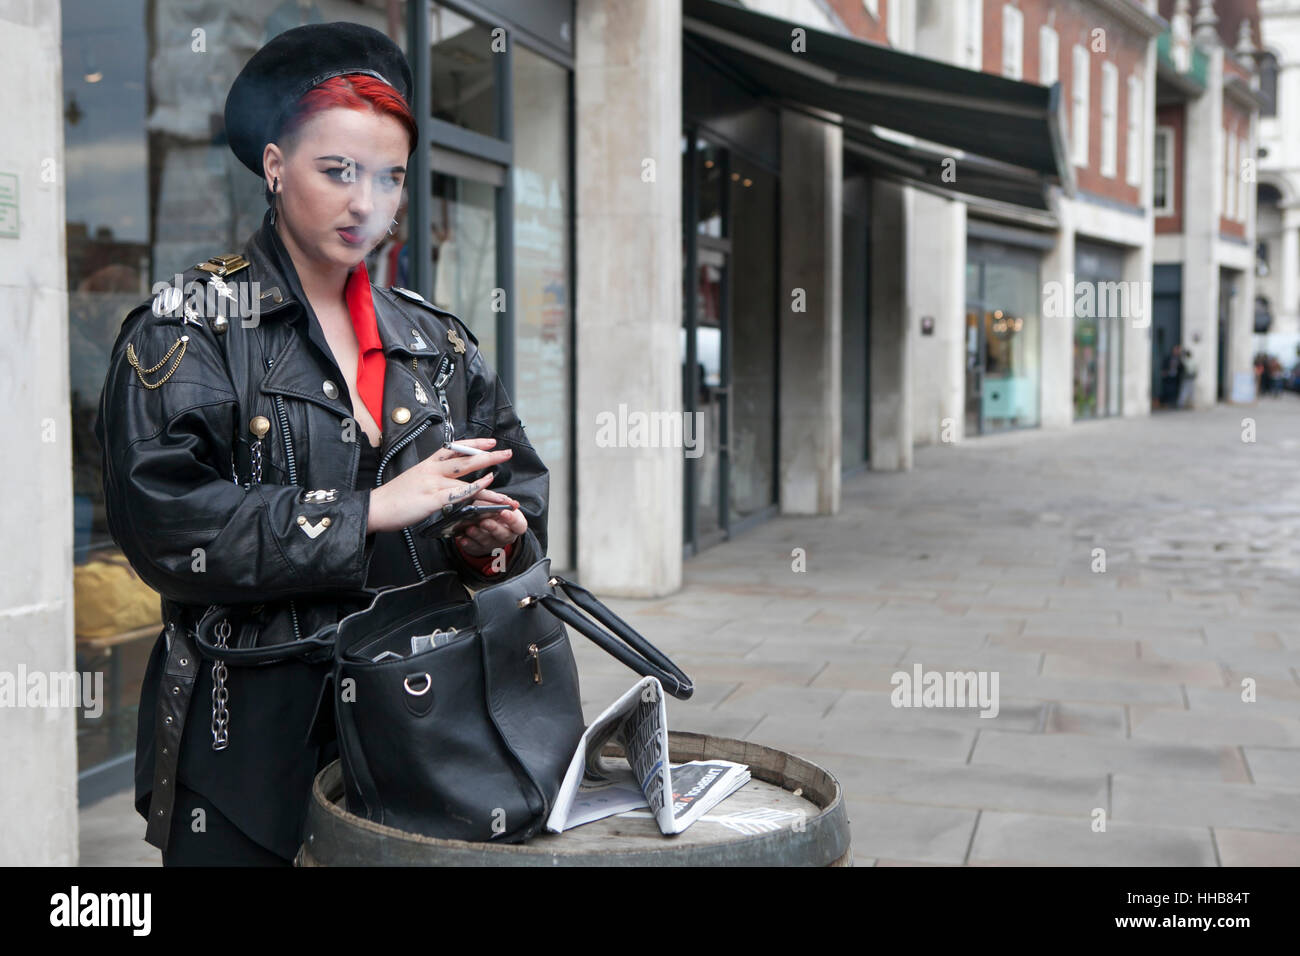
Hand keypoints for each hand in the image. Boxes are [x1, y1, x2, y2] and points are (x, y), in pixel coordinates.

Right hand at [366, 438, 517, 533]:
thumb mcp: (414, 479)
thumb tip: (446, 480)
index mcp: (428, 464)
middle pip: (465, 459)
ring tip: (505, 486)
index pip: (455, 449)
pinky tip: (486, 487)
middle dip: (488, 455)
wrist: (376, 507)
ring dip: (489, 482)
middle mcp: (432, 470)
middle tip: (506, 453)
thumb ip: (431, 477)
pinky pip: (458, 493)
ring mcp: (433, 483)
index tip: (490, 442)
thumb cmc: (394, 497)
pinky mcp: (432, 499)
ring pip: (466, 477)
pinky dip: (474, 490)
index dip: (474, 444)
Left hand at [453, 503, 527, 557]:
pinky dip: (468, 543)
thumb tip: (506, 500)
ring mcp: (492, 544)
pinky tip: (462, 539)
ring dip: (478, 535)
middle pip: (503, 535)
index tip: (503, 512)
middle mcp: (505, 536)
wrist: (483, 525)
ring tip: (469, 528)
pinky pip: (473, 547)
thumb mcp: (497, 504)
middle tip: (484, 522)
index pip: (519, 526)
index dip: (512, 520)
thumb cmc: (493, 512)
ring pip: (486, 541)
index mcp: (514, 525)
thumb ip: (501, 501)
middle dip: (493, 528)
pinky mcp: (478, 548)